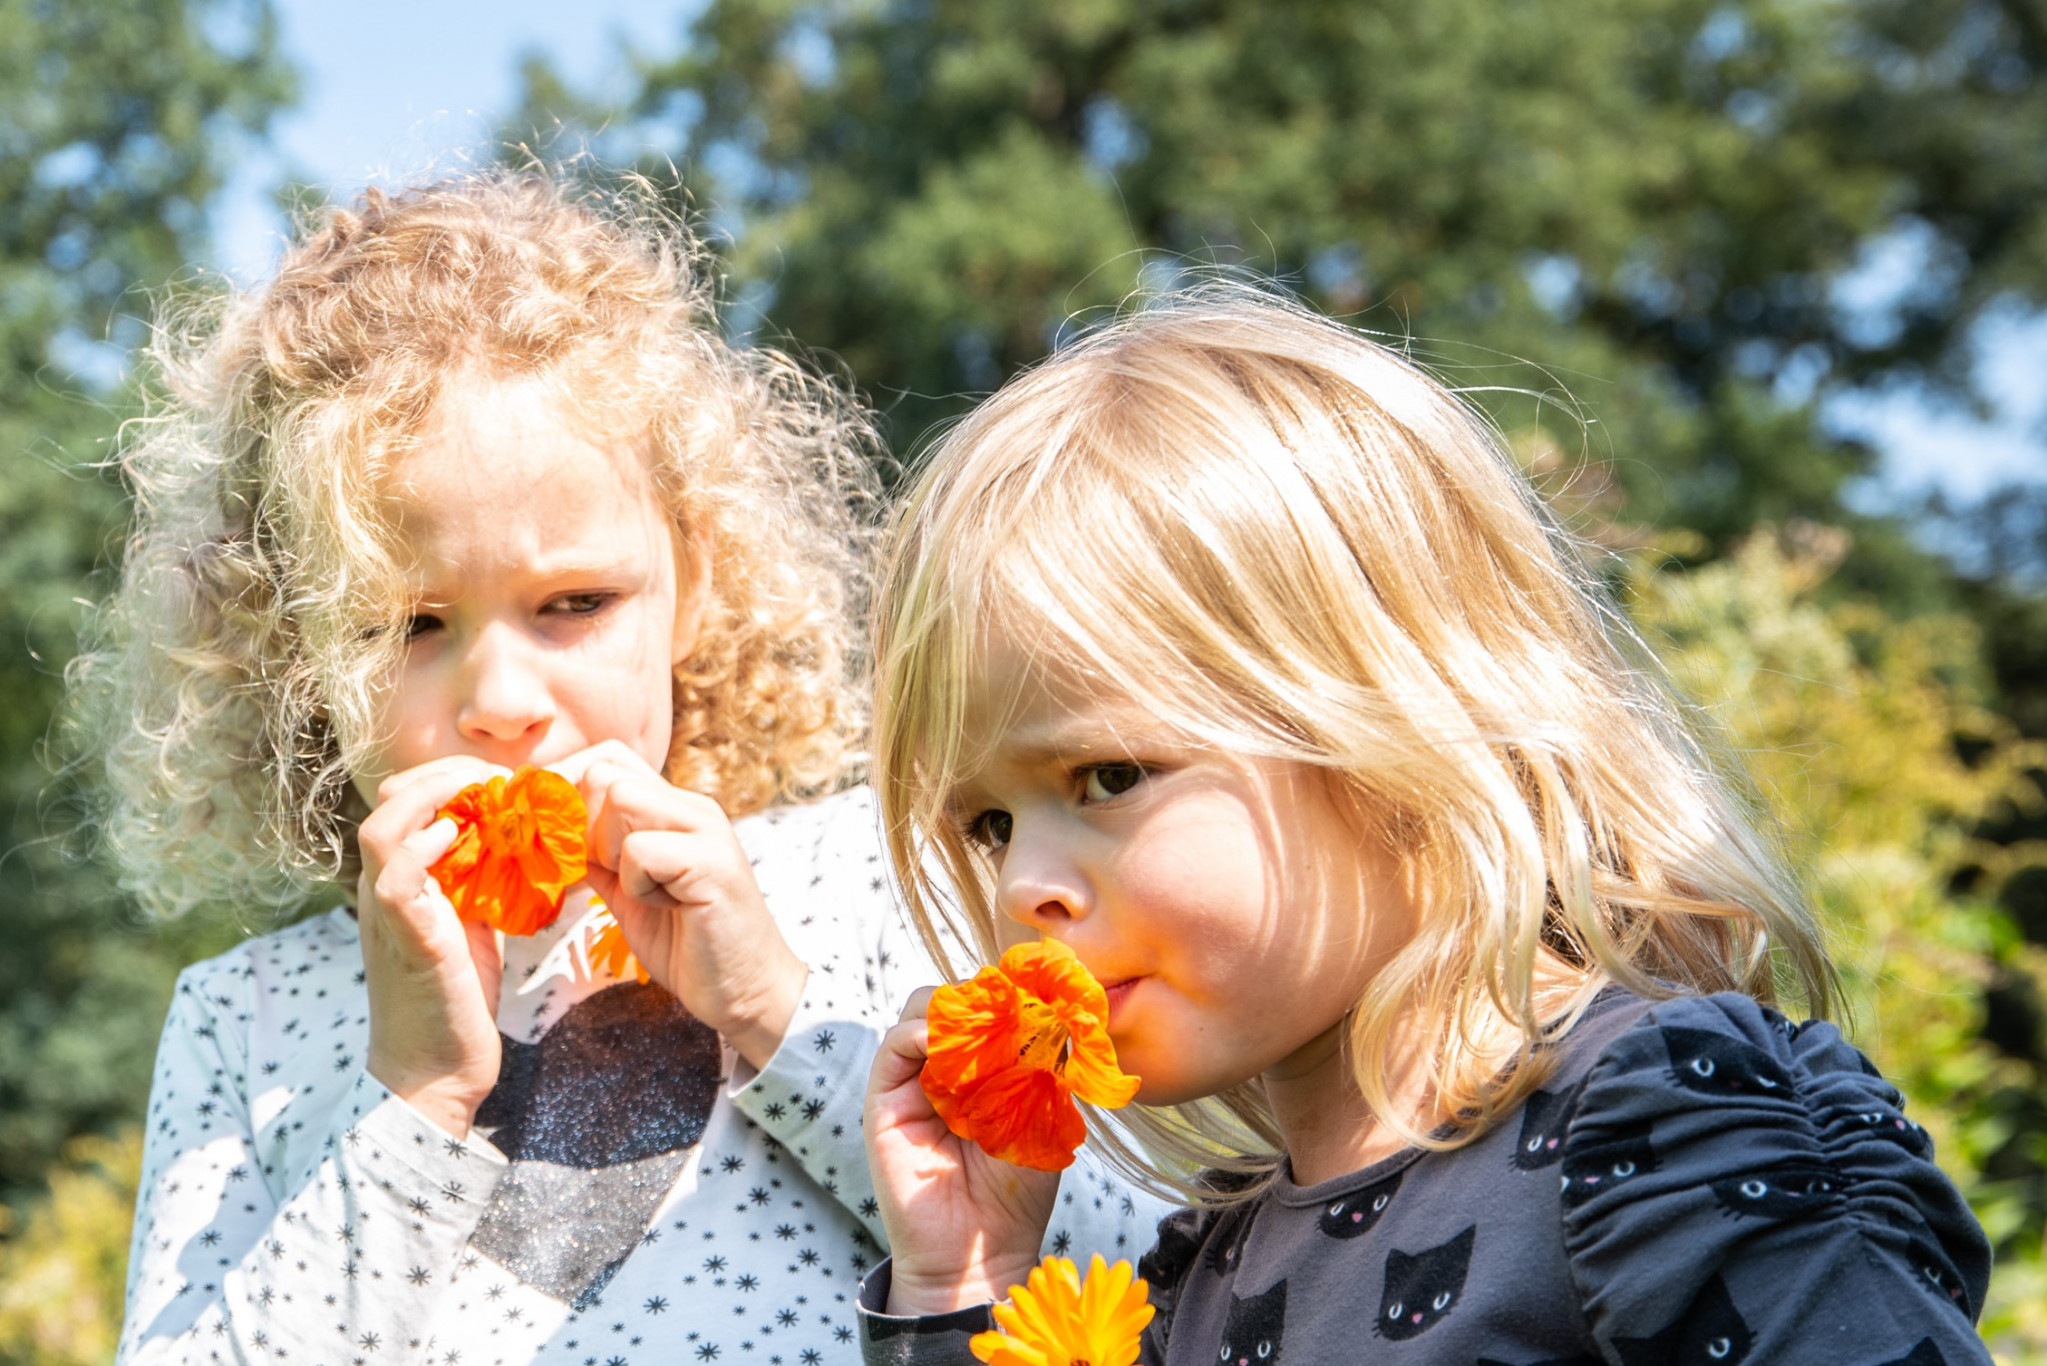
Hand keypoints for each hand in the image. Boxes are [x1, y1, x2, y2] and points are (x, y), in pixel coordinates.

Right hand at [357, 756, 510, 1140]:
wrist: (435, 1071)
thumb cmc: (457, 997)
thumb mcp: (473, 923)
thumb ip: (481, 880)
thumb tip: (519, 840)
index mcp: (398, 879)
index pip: (405, 799)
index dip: (451, 777)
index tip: (505, 779)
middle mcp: (382, 887)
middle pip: (390, 798)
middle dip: (449, 774)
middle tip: (504, 779)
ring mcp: (387, 911)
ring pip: (382, 826)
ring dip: (436, 797)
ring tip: (487, 796)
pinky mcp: (405, 937)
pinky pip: (395, 873)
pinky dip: (425, 845)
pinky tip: (461, 836)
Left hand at [555, 741, 806, 1069]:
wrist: (745, 989)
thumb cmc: (686, 942)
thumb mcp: (627, 891)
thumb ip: (597, 856)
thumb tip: (547, 830)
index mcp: (673, 808)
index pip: (608, 757)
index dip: (570, 787)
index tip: (558, 838)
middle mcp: (692, 807)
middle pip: (606, 773)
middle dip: (584, 827)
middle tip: (609, 874)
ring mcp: (706, 830)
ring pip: (619, 798)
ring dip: (611, 853)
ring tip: (644, 890)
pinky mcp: (712, 862)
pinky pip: (640, 850)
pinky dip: (636, 886)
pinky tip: (666, 907)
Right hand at [865, 989, 1058, 1314]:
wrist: (979, 1250)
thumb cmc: (1016, 1191)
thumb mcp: (1045, 1117)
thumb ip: (1044, 1066)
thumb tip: (1054, 1013)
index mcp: (986, 1069)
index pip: (990, 1009)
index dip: (1010, 996)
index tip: (1038, 995)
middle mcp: (948, 1069)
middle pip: (955, 1000)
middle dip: (983, 997)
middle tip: (1010, 1010)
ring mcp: (914, 1081)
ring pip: (922, 1010)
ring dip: (954, 1010)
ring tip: (982, 1032)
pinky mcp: (884, 1099)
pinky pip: (894, 1044)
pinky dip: (921, 1032)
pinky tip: (949, 1049)